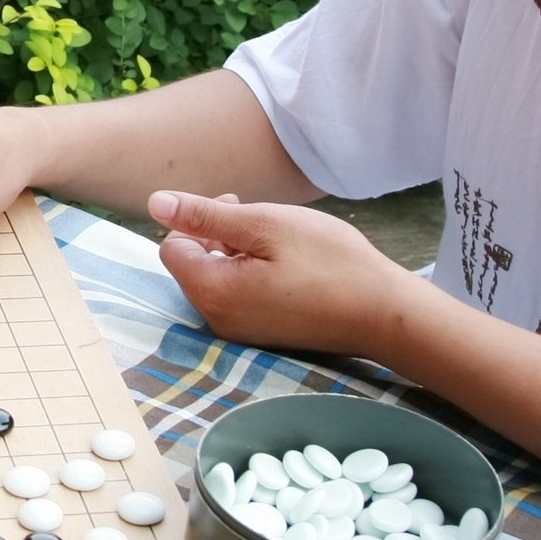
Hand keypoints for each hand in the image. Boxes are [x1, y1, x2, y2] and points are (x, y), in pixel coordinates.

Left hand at [149, 191, 409, 357]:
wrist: (384, 314)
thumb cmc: (331, 263)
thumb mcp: (265, 224)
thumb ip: (205, 215)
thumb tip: (156, 203)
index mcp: (213, 293)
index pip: (171, 248)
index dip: (197, 220)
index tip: (235, 204)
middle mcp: (218, 321)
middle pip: (192, 266)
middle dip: (215, 236)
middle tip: (258, 217)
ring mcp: (240, 334)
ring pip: (216, 281)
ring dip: (235, 254)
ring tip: (277, 240)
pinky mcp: (262, 336)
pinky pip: (238, 299)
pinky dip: (251, 275)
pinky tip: (286, 265)